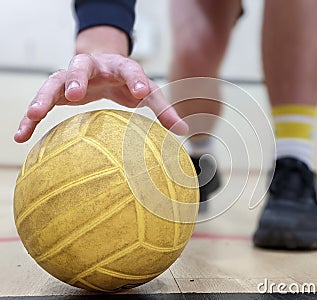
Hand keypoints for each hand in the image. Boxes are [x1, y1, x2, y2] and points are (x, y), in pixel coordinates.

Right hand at [14, 53, 187, 142]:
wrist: (103, 65)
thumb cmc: (128, 81)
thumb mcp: (146, 91)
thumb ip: (163, 108)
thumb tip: (185, 130)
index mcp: (121, 67)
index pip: (130, 69)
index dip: (136, 79)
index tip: (142, 93)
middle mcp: (94, 67)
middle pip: (82, 66)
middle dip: (78, 77)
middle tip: (75, 94)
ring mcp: (73, 76)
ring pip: (54, 80)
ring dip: (44, 95)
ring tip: (35, 113)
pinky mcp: (58, 89)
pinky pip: (42, 101)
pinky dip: (30, 116)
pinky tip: (21, 134)